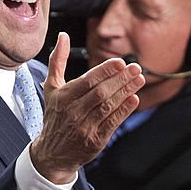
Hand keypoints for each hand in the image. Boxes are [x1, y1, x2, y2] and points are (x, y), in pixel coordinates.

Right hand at [30, 31, 144, 182]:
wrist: (53, 153)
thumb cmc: (55, 116)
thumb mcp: (51, 88)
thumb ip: (57, 61)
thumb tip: (63, 36)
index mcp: (63, 97)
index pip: (87, 81)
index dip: (105, 71)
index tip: (121, 62)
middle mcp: (73, 112)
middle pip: (101, 92)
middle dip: (120, 79)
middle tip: (136, 68)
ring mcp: (84, 127)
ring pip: (108, 106)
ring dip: (126, 92)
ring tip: (139, 80)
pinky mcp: (95, 140)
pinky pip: (112, 123)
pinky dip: (124, 110)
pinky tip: (134, 99)